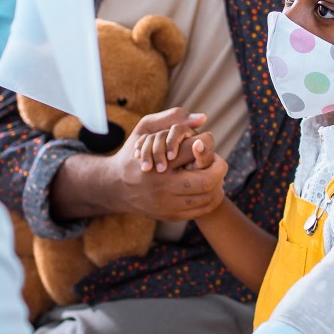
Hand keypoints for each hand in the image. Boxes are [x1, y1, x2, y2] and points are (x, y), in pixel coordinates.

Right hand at [111, 109, 225, 221]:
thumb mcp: (144, 129)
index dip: (209, 149)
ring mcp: (167, 205)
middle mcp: (163, 187)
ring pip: (207, 198)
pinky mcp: (170, 216)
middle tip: (218, 162)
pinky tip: (210, 189)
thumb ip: (172, 118)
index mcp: (159, 163)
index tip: (209, 144)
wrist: (115, 187)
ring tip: (216, 174)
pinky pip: (200, 211)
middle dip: (218, 170)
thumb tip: (203, 117)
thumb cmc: (133, 154)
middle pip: (207, 181)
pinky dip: (210, 199)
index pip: (196, 153)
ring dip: (218, 185)